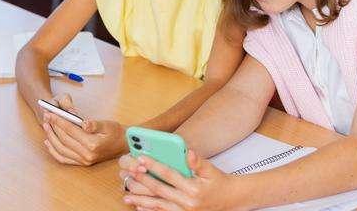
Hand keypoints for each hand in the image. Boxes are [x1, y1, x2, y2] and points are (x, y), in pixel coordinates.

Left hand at [41, 96, 125, 165]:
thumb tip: (83, 123)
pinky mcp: (82, 163)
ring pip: (61, 150)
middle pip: (64, 140)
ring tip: (46, 126)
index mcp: (93, 144)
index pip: (71, 131)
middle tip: (46, 116)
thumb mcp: (107, 124)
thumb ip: (94, 124)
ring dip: (51, 137)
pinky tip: (48, 142)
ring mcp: (84, 161)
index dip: (59, 121)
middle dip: (53, 127)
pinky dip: (54, 151)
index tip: (51, 113)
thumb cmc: (115, 132)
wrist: (123, 144)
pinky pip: (64, 159)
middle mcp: (87, 155)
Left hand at [123, 149, 242, 210]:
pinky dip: (150, 210)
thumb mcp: (211, 170)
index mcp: (193, 188)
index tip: (141, 158)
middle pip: (159, 190)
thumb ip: (198, 162)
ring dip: (141, 200)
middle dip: (142, 181)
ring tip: (126, 196)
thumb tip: (188, 152)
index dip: (154, 166)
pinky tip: (138, 207)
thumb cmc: (219, 182)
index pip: (169, 175)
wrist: (230, 201)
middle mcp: (186, 202)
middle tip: (128, 173)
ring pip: (158, 205)